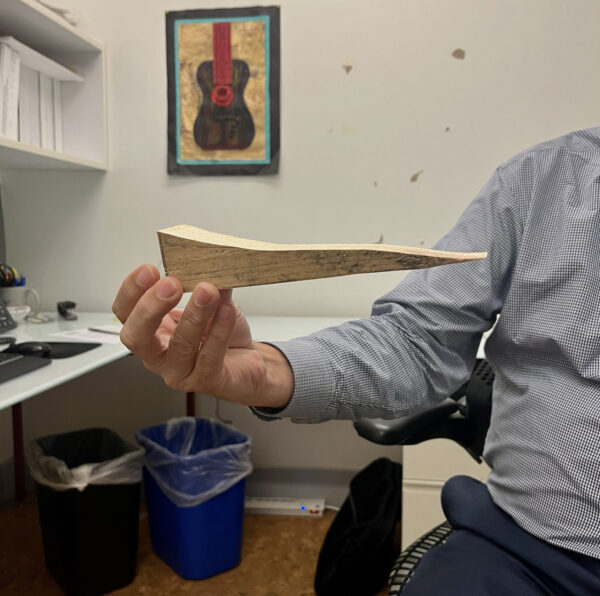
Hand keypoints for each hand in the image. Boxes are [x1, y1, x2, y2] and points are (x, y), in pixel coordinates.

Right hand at [112, 264, 293, 407]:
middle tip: (171, 284)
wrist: (250, 362)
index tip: (148, 270)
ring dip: (193, 315)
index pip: (125, 313)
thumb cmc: (222, 332)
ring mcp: (180, 372)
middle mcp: (159, 355)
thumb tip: (206, 262)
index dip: (131, 292)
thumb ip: (204, 285)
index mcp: (152, 331)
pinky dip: (218, 331)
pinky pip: (210, 356)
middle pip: (137, 337)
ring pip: (180, 346)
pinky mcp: (207, 381)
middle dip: (150, 308)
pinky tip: (226, 311)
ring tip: (208, 292)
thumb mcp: (211, 302)